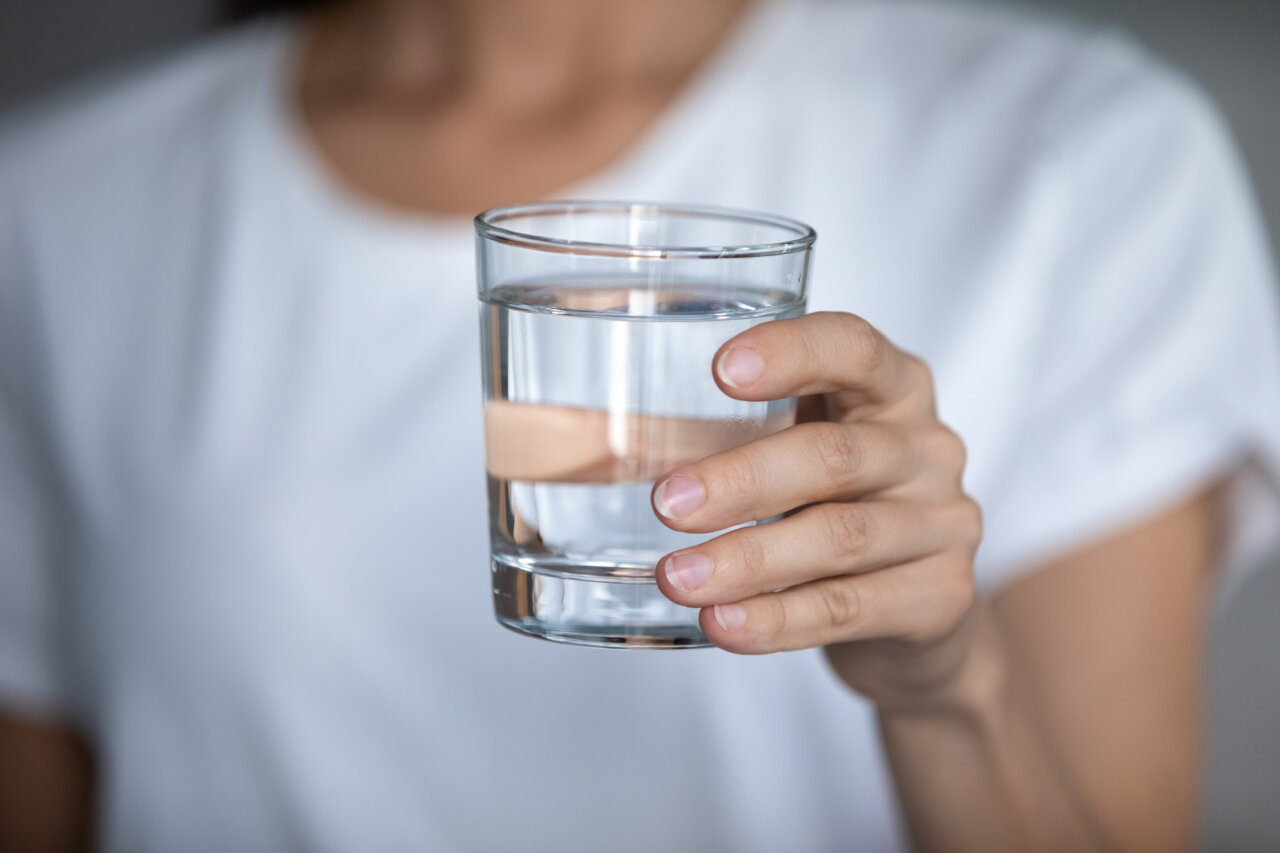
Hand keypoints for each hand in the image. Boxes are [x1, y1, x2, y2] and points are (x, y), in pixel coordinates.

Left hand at [652, 312, 982, 708]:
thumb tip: (593, 439)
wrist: (917, 611)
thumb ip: (739, 432)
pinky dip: (780, 621)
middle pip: (837, 455)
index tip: (721, 370)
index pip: (855, 348)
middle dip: (743, 480)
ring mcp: (945, 523)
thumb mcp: (799, 450)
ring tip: (677, 579)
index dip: (793, 352)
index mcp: (893, 388)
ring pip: (841, 539)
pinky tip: (724, 626)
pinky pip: (851, 608)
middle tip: (666, 505)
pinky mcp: (941, 597)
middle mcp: (929, 447)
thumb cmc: (833, 506)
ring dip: (749, 561)